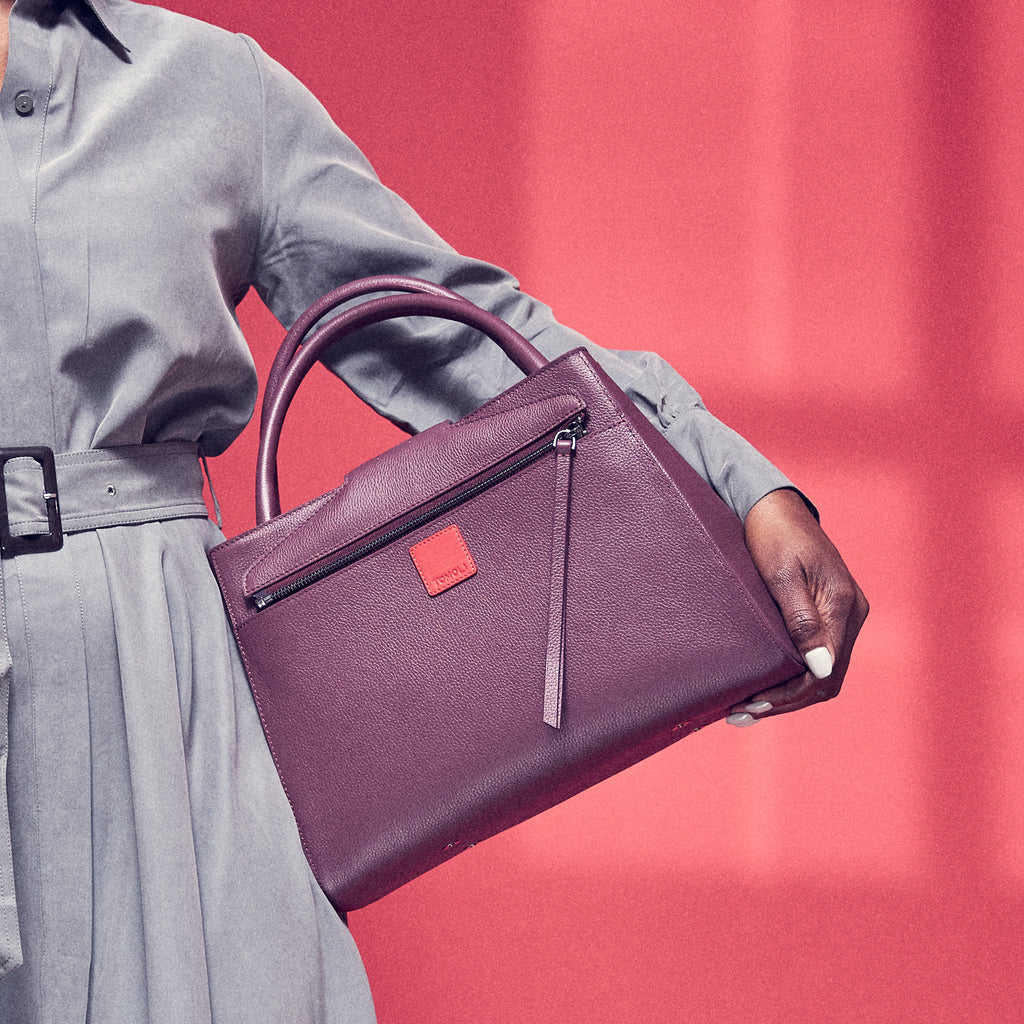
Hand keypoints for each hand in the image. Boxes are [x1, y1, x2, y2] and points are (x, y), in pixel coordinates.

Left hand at [726, 488, 867, 725]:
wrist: (772, 506)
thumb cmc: (773, 533)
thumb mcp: (781, 574)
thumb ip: (801, 620)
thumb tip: (820, 669)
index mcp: (844, 605)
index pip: (824, 672)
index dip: (789, 695)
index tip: (751, 704)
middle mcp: (851, 615)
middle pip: (826, 680)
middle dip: (785, 702)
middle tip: (740, 714)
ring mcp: (842, 616)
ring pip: (821, 674)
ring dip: (787, 695)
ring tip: (746, 708)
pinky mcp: (827, 614)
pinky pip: (815, 657)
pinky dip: (790, 677)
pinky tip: (762, 686)